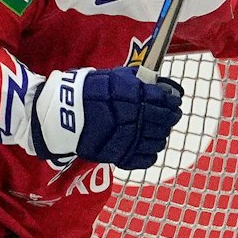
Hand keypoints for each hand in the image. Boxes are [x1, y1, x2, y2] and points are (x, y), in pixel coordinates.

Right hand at [32, 67, 182, 170]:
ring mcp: (130, 139)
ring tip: (155, 131)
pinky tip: (146, 146)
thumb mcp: (114, 78)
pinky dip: (150, 152)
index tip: (174, 103)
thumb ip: (139, 82)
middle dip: (170, 118)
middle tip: (170, 117)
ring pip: (158, 141)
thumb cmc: (88, 91)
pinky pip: (147, 158)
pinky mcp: (122, 155)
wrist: (63, 114)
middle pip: (164, 121)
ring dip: (160, 135)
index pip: (164, 101)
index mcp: (135, 96)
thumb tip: (164, 88)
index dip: (172, 103)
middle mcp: (136, 118)